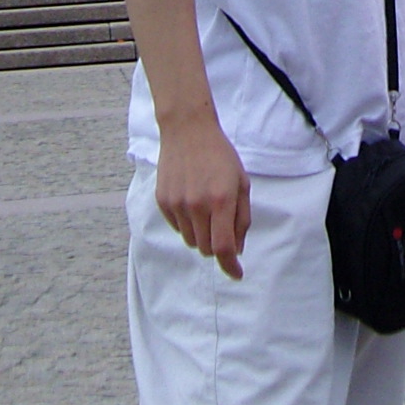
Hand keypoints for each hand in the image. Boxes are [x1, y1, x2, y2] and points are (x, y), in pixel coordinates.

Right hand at [154, 109, 252, 278]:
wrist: (188, 130)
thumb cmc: (220, 156)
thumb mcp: (241, 183)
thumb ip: (241, 218)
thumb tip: (236, 250)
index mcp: (220, 201)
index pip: (223, 248)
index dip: (231, 267)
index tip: (237, 274)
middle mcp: (197, 206)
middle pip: (206, 249)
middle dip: (218, 245)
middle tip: (223, 224)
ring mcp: (177, 204)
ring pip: (190, 241)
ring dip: (201, 235)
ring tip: (207, 208)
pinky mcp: (163, 201)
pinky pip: (177, 228)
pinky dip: (187, 223)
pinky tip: (192, 201)